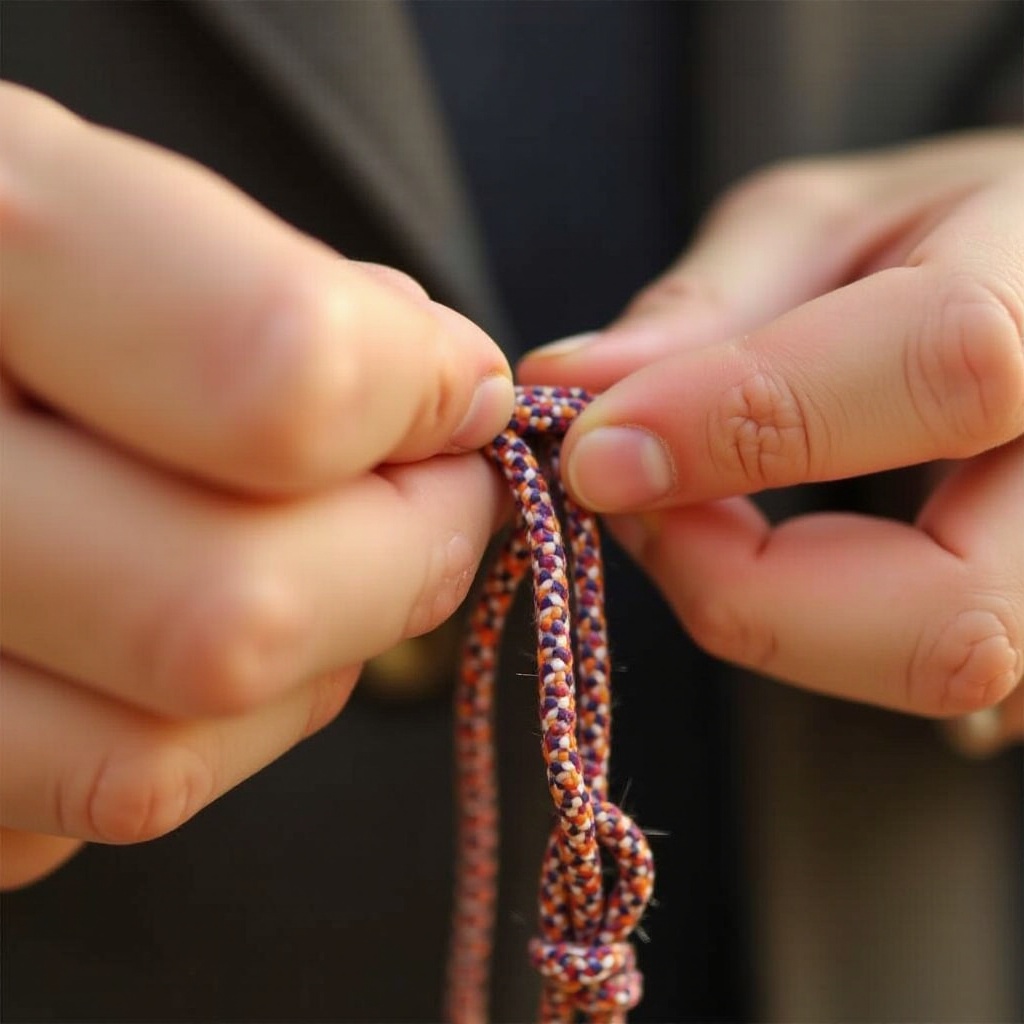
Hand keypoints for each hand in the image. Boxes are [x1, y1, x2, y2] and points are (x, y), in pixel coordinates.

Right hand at [0, 85, 513, 887]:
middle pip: (240, 612)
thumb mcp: (85, 204)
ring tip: (301, 561)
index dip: (414, 399)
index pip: (277, 380)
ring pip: (168, 754)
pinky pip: (101, 800)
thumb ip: (275, 290)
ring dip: (305, 665)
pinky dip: (201, 726)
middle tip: (427, 501)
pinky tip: (176, 625)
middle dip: (397, 561)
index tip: (459, 393)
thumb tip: (456, 388)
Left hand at [519, 131, 1023, 746]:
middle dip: (745, 590)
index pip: (943, 369)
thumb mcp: (819, 225)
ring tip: (709, 520)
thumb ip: (704, 310)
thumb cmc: (940, 234)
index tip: (591, 452)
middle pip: (955, 612)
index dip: (736, 424)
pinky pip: (943, 690)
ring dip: (774, 620)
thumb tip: (566, 387)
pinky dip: (824, 641)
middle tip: (643, 508)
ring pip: (944, 671)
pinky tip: (790, 564)